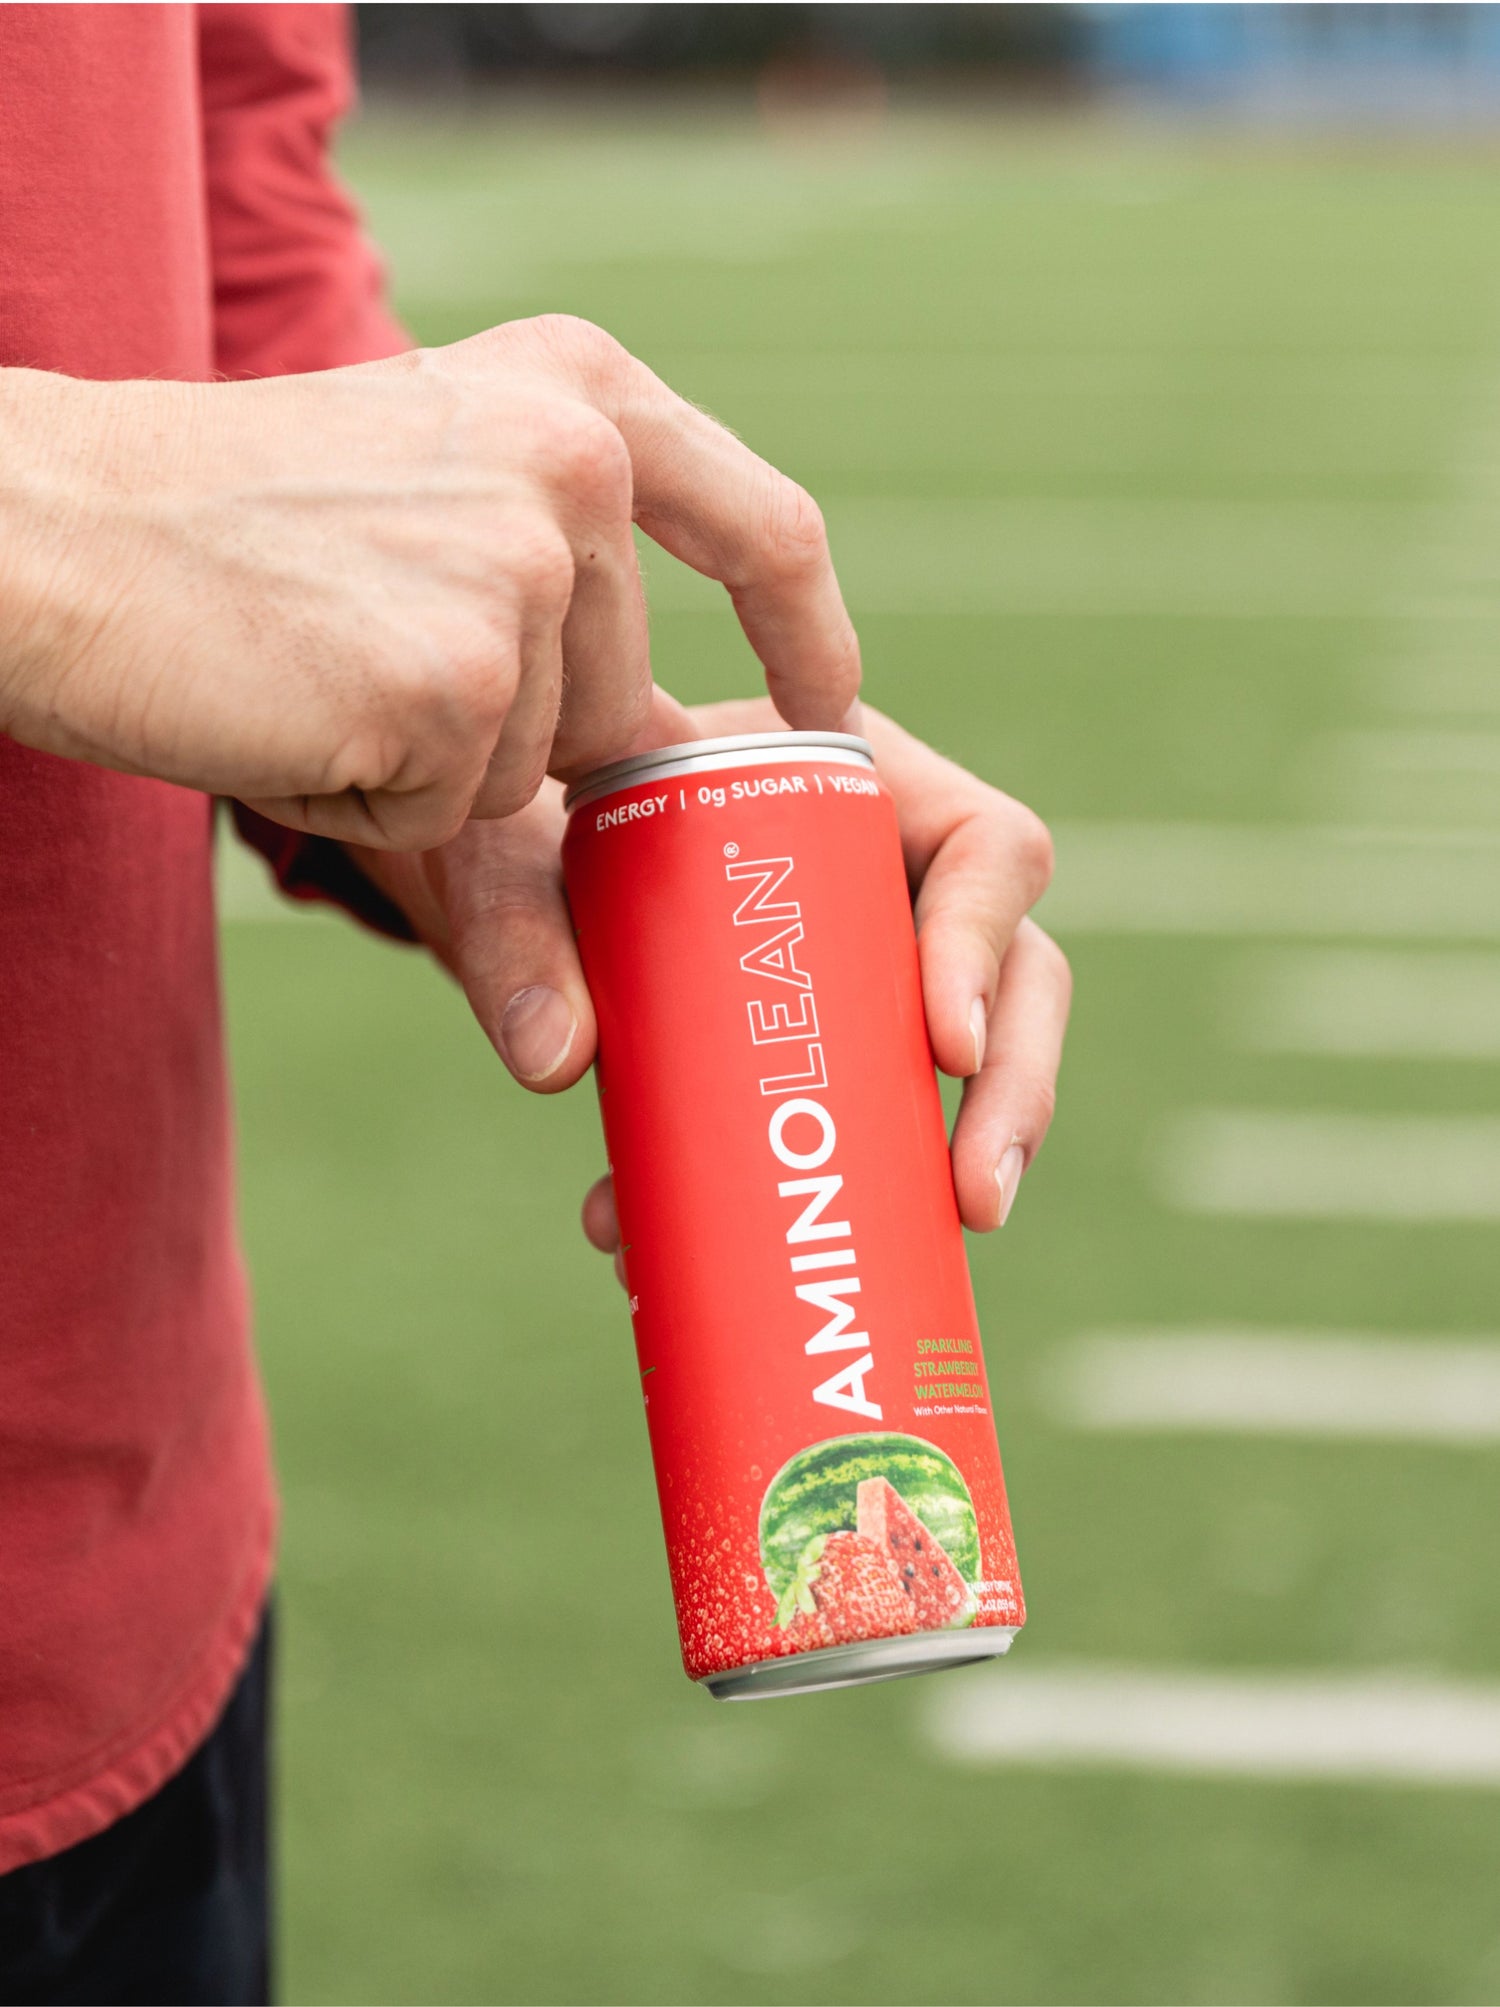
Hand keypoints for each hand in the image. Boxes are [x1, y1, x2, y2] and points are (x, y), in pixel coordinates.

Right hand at [0, 318, 858, 848]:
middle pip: (622, 701)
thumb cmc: (230, 531)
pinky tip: (291, 703)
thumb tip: (640, 860)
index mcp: (579, 393)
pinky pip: (451, 811)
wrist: (54, 532)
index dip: (807, 638)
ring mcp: (519, 566)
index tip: (822, 710)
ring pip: (536, 769)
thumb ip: (571, 607)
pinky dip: (368, 797)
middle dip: (512, 732)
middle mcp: (572, 461)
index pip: (766, 527)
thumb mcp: (432, 512)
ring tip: (316, 660)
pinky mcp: (453, 675)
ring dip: (428, 760)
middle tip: (358, 647)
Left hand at [355, 696, 1068, 1263]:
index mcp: (851, 788)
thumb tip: (559, 1062)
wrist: (499, 885)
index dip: (985, 946)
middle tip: (973, 1199)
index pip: (988, 847)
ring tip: (944, 1238)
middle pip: (1020, 975)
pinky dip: (851, 1198)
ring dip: (963, 1156)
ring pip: (975, 1062)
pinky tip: (763, 1260)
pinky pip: (884, 1127)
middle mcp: (891, 876)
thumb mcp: (507, 858)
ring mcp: (879, 968)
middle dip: (1013, 1091)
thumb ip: (511, 927)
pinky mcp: (841, 1053)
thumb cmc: (521, 830)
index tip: (944, 1046)